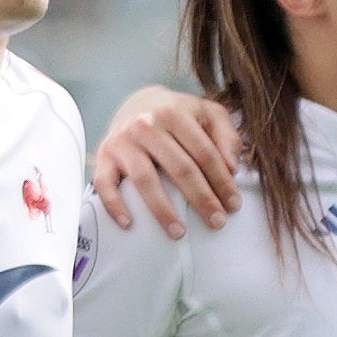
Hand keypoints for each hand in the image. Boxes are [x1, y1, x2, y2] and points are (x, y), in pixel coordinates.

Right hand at [88, 87, 242, 234]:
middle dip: (201, 199)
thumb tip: (231, 168)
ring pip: (145, 180)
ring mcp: (122, 142)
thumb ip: (226, 137)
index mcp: (174, 113)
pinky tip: (129, 224)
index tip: (233, 205)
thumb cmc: (178, 116)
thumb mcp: (208, 114)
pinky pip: (105, 184)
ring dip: (163, 210)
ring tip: (179, 232)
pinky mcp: (103, 156)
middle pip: (179, 168)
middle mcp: (146, 125)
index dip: (222, 181)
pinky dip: (114, 205)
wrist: (136, 103)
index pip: (204, 153)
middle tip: (216, 222)